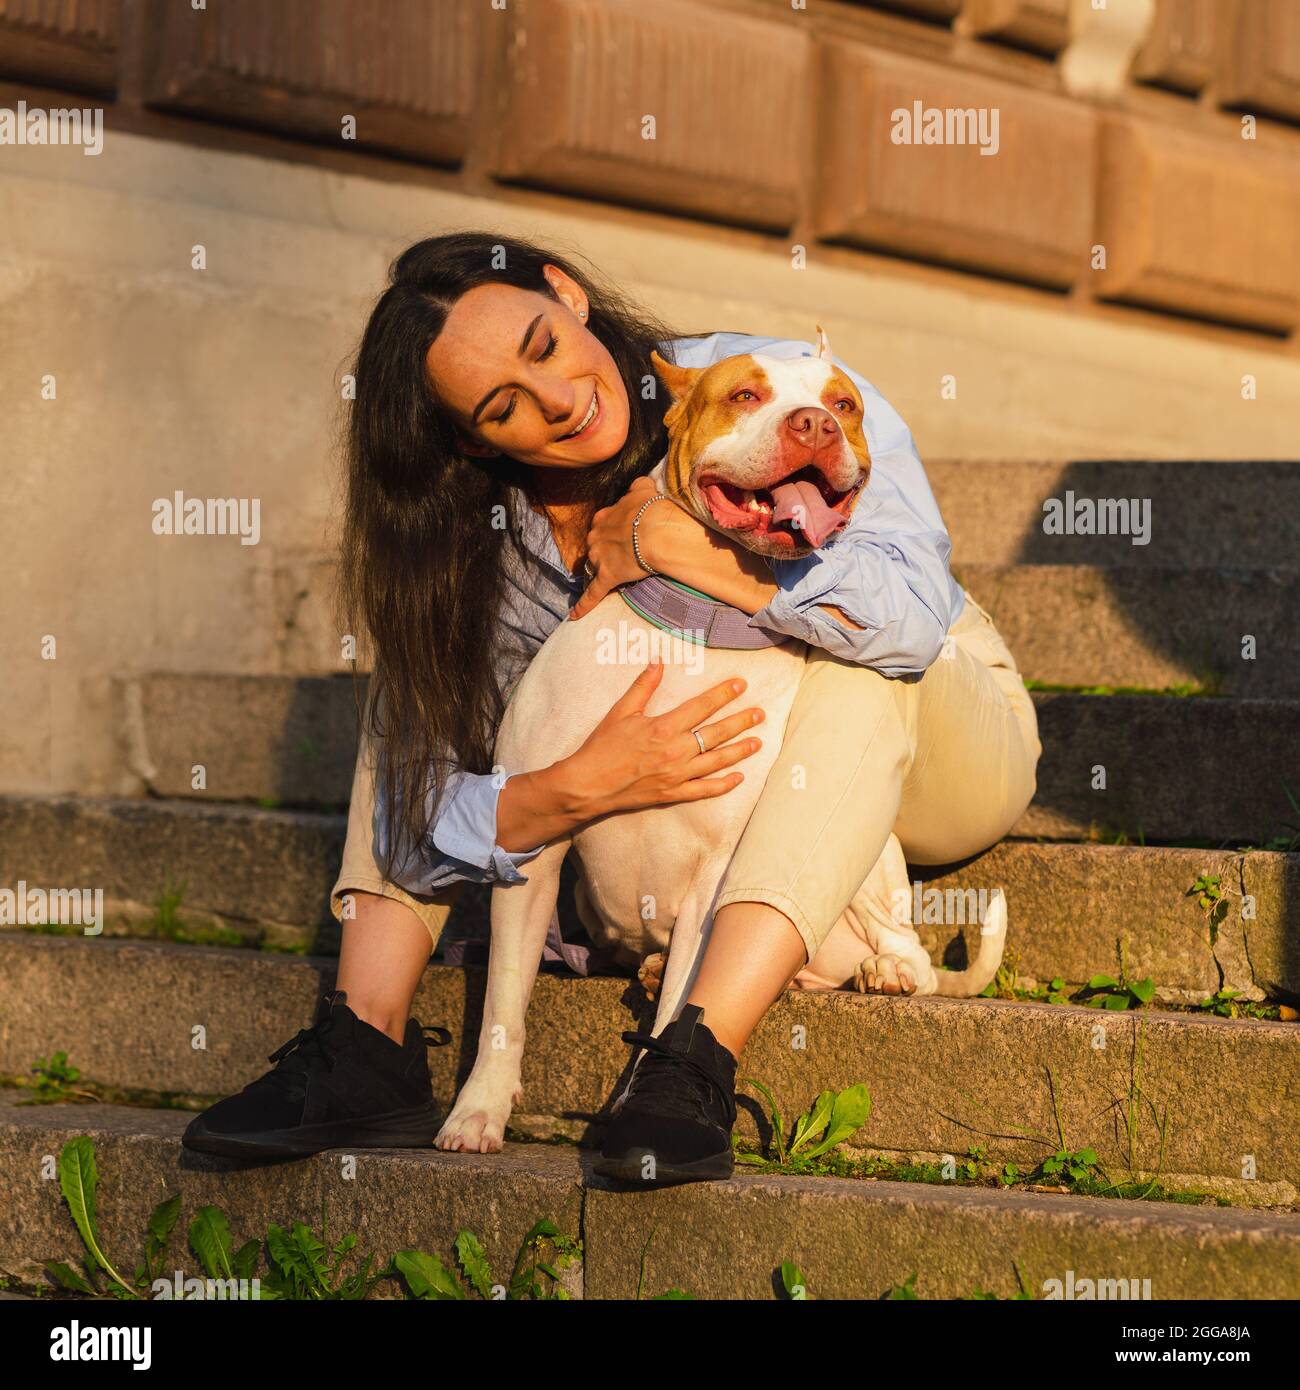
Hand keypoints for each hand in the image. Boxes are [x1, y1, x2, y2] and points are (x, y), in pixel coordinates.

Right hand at [549, 662, 764, 818]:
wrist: (588, 785)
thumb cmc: (602, 747)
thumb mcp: (621, 711)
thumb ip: (643, 686)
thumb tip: (659, 661)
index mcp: (663, 728)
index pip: (701, 707)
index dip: (723, 695)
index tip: (741, 686)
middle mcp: (675, 751)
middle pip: (716, 734)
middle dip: (740, 721)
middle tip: (760, 713)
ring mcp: (676, 775)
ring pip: (716, 762)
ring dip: (739, 751)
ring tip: (758, 742)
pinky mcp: (672, 794)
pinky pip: (704, 790)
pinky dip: (723, 785)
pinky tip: (738, 778)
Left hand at [569, 476, 668, 620]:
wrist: (659, 531)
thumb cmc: (654, 509)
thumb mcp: (644, 489)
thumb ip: (637, 485)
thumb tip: (638, 483)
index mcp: (604, 516)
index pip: (602, 524)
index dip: (611, 530)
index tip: (621, 533)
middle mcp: (596, 536)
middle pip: (594, 545)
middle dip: (603, 550)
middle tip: (619, 554)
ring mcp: (600, 558)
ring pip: (592, 567)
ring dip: (597, 571)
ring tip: (607, 576)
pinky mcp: (606, 578)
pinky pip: (592, 594)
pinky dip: (583, 605)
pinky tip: (574, 616)